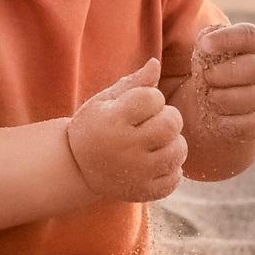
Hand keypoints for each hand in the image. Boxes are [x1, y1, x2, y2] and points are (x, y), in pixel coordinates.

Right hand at [66, 58, 185, 202]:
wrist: (76, 167)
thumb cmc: (95, 126)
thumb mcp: (105, 101)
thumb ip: (134, 83)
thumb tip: (156, 63)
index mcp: (114, 120)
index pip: (153, 97)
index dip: (152, 98)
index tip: (140, 105)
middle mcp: (126, 147)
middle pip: (171, 124)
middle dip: (169, 117)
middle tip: (154, 122)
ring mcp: (137, 172)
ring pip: (178, 151)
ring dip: (174, 143)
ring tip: (158, 142)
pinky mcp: (144, 191)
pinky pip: (175, 177)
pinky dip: (171, 169)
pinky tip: (156, 162)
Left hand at [190, 22, 254, 145]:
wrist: (225, 103)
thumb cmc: (216, 68)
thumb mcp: (212, 51)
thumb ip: (207, 41)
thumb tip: (203, 43)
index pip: (248, 35)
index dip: (226, 39)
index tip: (203, 45)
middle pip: (248, 68)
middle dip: (219, 74)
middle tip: (206, 76)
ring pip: (241, 98)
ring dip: (217, 98)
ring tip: (210, 94)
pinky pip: (240, 123)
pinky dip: (221, 120)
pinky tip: (217, 113)